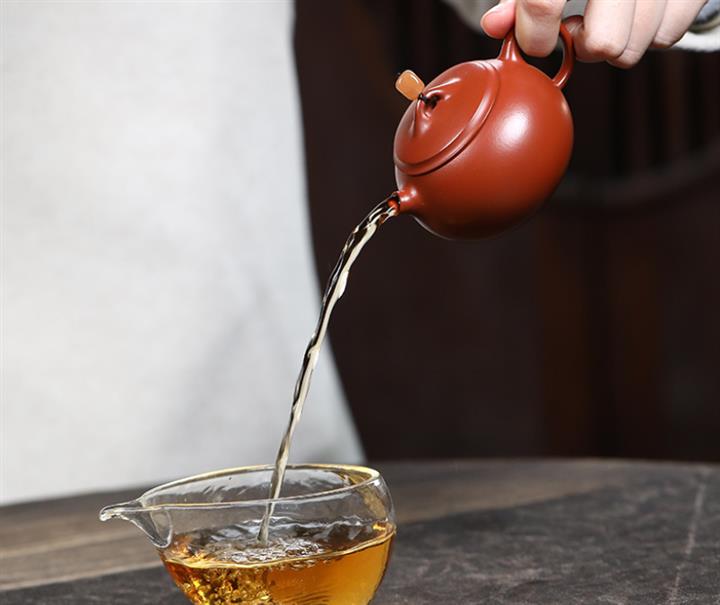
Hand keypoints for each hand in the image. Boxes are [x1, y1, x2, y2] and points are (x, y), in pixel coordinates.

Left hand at [481, 0, 707, 67]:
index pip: (544, 3)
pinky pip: (667, 37)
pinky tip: (631, 15)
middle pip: (603, 42)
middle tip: (576, 27)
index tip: (535, 40)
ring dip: (611, 44)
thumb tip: (495, 26)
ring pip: (633, 48)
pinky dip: (646, 35)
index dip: (535, 36)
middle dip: (583, 47)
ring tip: (604, 17)